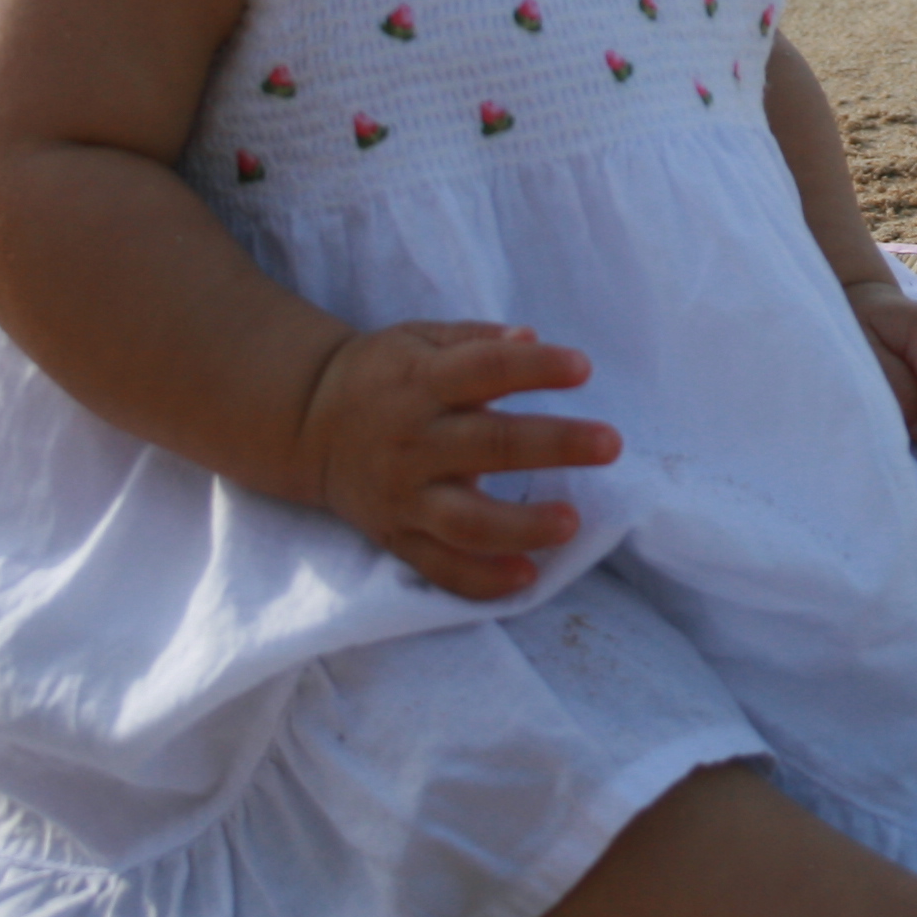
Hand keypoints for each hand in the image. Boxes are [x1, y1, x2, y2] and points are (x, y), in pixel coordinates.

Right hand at [297, 320, 617, 599]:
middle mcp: (413, 440)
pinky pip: (438, 566)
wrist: (306, 425)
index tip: (582, 368)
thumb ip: (475, 340)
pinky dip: (480, 580)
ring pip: (465, 520)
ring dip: (521, 527)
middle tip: (610, 443)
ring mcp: (404, 494)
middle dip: (552, 445)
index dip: (534, 367)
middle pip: (489, 445)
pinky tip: (525, 578)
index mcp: (421, 382)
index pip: (484, 369)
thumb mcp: (419, 339)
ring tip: (572, 521)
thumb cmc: (382, 375)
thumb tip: (531, 336)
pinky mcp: (395, 535)